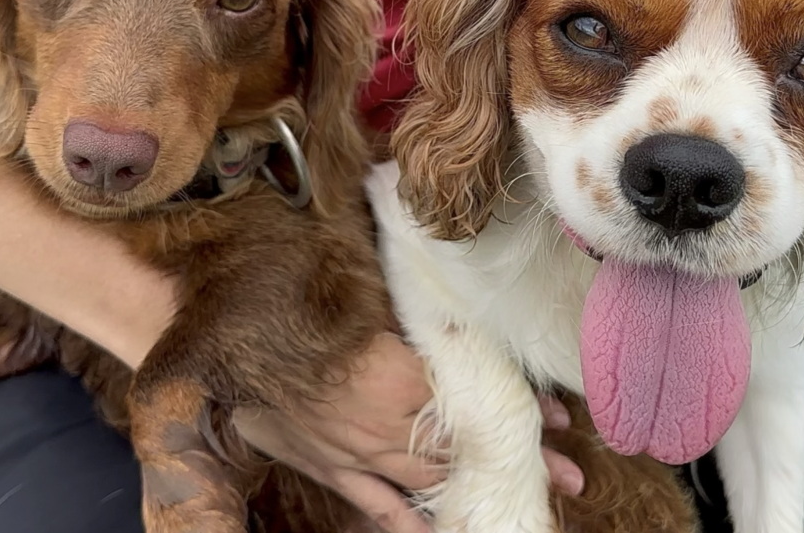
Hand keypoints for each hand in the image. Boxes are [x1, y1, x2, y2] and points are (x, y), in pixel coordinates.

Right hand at [232, 332, 585, 532]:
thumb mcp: (368, 295)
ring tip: (531, 501)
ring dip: (481, 488)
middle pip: (464, 448)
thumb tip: (466, 305)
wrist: (233, 333)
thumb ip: (419, 312)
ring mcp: (359, 453)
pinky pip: (378, 504)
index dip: (519, 410)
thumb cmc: (302, 302)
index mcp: (400, 376)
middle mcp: (386, 424)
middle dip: (519, 461)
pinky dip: (411, 522)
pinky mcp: (332, 468)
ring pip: (432, 478)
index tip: (559, 419)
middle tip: (570, 475)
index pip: (474, 400)